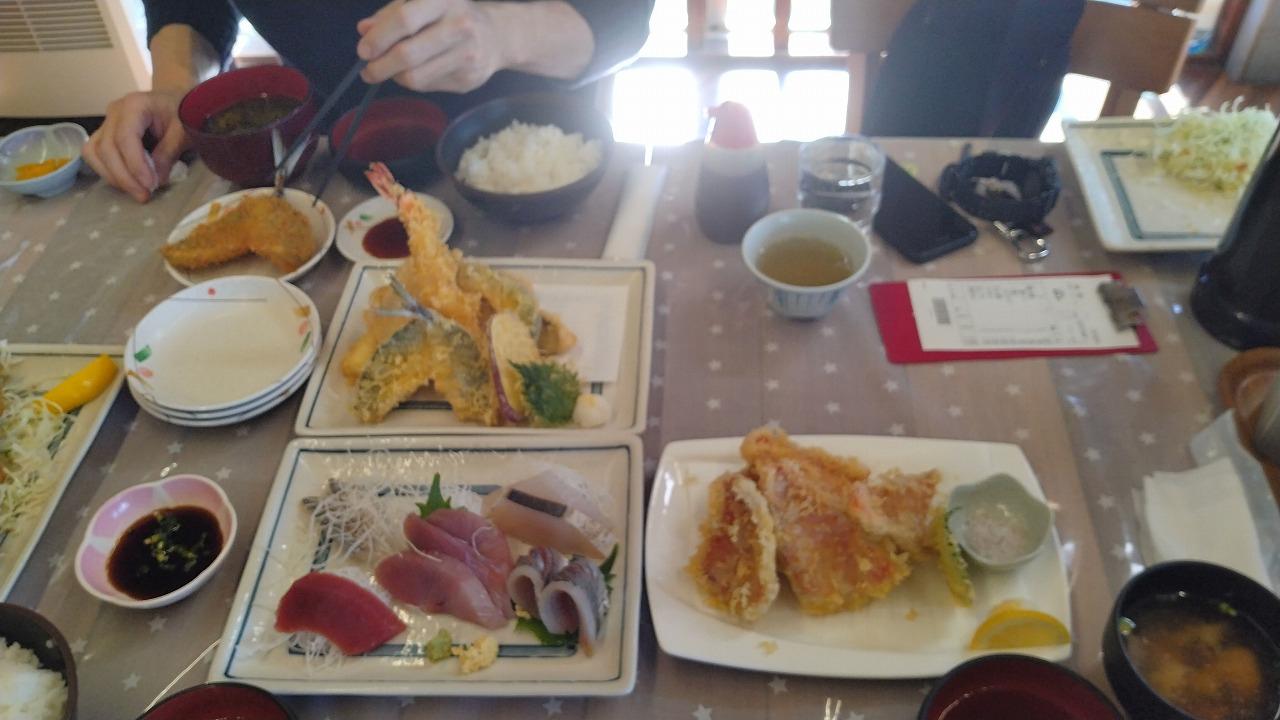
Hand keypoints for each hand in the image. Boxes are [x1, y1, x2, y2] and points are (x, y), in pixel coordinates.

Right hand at [83, 90, 189, 202]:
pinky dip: (107, 172)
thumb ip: (168, 154)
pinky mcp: (105, 134)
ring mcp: (106, 122)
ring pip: (94, 153)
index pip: (125, 138)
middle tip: (144, 196)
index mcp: (134, 105)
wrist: (177, 102)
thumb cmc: (183, 113)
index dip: (135, 165)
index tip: (150, 185)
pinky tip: (127, 183)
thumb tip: (156, 181)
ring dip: (113, 177)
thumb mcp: (183, 132)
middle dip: (125, 177)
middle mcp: (114, 111)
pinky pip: (95, 155)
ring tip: (137, 192)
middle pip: (107, 148)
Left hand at [356, 0, 508, 93]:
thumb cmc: (450, 15)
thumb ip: (392, 15)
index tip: (363, 50)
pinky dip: (412, 81)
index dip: (379, 37)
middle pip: (408, 53)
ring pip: (416, 75)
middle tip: (368, 71)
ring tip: (388, 72)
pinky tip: (413, 73)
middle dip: (380, 65)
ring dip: (394, 77)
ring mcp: (467, 54)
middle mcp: (459, 25)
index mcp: (443, 0)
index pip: (404, 20)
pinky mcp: (469, 78)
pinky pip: (428, 86)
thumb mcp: (422, 4)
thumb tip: (364, 29)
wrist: (495, 36)